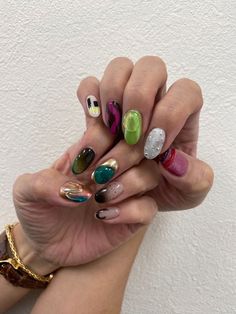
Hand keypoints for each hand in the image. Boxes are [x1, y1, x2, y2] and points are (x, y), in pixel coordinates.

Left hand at [13, 143, 156, 268]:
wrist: (45, 245)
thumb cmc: (39, 211)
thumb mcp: (26, 192)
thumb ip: (43, 182)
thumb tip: (76, 190)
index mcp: (89, 153)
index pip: (108, 128)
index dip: (99, 140)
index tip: (81, 164)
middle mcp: (112, 168)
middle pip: (137, 145)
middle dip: (120, 158)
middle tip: (97, 178)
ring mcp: (125, 191)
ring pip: (150, 173)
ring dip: (129, 183)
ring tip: (100, 198)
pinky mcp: (132, 217)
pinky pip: (149, 207)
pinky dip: (131, 210)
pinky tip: (105, 216)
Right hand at [71, 56, 213, 210]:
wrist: (131, 199)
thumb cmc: (163, 191)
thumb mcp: (187, 195)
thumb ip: (194, 179)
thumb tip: (174, 159)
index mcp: (182, 118)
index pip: (185, 92)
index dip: (169, 114)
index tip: (152, 149)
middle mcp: (155, 102)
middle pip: (151, 67)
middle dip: (138, 98)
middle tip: (130, 135)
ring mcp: (125, 103)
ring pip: (120, 68)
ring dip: (112, 95)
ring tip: (110, 129)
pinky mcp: (99, 110)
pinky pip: (90, 85)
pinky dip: (89, 98)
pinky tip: (94, 123)